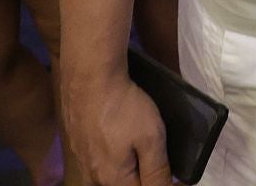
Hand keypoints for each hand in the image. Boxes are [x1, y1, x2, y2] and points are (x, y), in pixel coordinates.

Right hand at [63, 71, 171, 185]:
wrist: (89, 79)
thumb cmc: (124, 108)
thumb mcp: (151, 139)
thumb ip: (157, 170)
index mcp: (112, 179)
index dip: (163, 184)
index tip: (178, 176)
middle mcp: (92, 176)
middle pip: (124, 184)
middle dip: (143, 178)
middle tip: (161, 161)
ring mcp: (81, 160)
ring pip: (110, 174)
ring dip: (128, 169)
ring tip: (143, 151)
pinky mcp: (77, 144)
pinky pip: (99, 160)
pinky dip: (114, 157)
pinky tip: (122, 141)